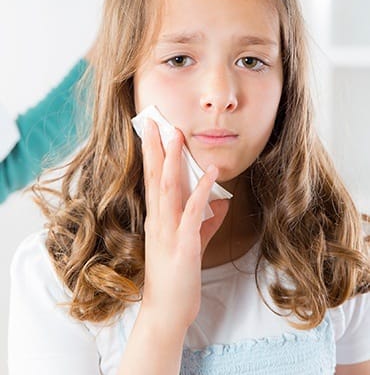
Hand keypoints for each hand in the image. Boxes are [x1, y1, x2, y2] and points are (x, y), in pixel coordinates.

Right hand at [141, 119, 229, 331]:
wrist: (166, 313)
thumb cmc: (176, 278)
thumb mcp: (192, 244)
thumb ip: (204, 222)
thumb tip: (220, 203)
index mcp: (158, 218)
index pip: (152, 179)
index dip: (152, 154)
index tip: (152, 130)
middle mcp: (158, 220)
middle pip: (155, 176)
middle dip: (155, 147)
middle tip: (155, 120)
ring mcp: (168, 231)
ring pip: (168, 187)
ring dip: (173, 160)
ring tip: (177, 135)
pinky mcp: (183, 244)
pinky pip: (192, 212)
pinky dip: (201, 189)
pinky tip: (212, 171)